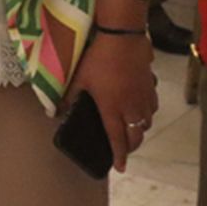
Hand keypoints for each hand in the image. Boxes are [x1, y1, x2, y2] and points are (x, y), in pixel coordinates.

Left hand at [62, 34, 157, 172]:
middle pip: (136, 136)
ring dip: (139, 130)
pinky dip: (146, 113)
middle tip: (124, 149)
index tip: (119, 167)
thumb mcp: (79, 78)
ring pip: (146, 123)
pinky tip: (140, 107)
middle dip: (131, 147)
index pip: (117, 140)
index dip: (119, 156)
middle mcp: (131, 108)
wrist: (122, 38)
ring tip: (131, 129)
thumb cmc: (98, 58)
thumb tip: (54, 111)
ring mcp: (144, 97)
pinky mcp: (151, 86)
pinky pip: (152, 106)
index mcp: (112, 109)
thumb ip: (68, 97)